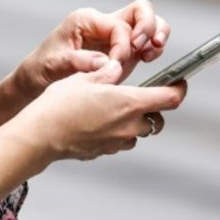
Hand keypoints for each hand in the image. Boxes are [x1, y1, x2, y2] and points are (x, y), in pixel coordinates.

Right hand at [11, 58, 186, 162]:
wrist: (41, 135)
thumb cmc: (60, 104)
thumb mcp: (83, 78)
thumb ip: (105, 73)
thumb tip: (116, 68)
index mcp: (129, 103)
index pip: (170, 98)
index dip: (179, 89)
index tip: (179, 82)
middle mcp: (129, 125)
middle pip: (156, 119)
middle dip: (152, 108)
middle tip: (137, 95)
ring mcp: (118, 142)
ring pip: (137, 132)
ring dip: (133, 122)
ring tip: (112, 110)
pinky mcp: (104, 152)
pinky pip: (119, 141)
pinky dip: (116, 132)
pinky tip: (97, 123)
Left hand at [21, 1, 171, 91]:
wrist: (38, 77)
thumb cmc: (42, 67)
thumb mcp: (54, 64)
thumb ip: (79, 62)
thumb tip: (105, 63)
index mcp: (86, 19)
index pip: (117, 25)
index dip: (122, 46)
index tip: (116, 65)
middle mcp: (103, 22)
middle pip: (139, 10)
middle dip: (148, 28)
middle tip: (145, 49)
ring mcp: (114, 34)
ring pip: (147, 22)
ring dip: (156, 35)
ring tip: (152, 54)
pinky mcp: (121, 48)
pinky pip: (146, 40)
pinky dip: (153, 47)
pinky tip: (149, 59)